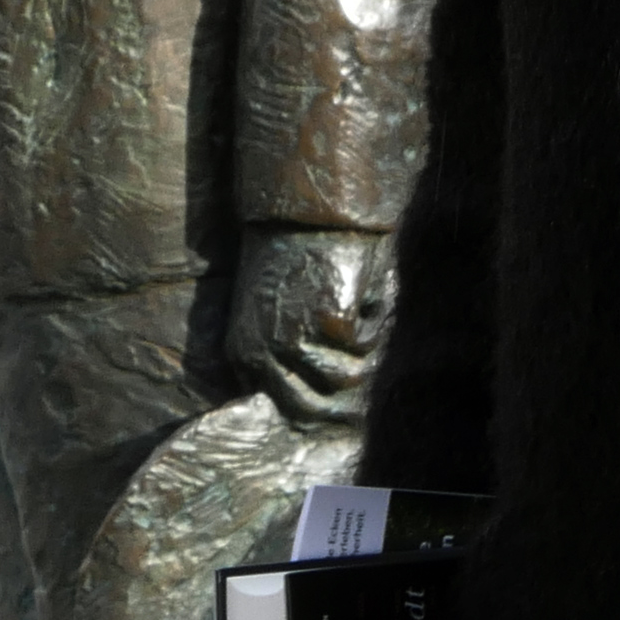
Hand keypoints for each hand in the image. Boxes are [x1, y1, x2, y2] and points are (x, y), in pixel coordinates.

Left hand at [219, 230, 391, 426]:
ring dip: (365, 350)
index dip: (321, 409)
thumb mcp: (276, 318)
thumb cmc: (295, 260)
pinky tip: (364, 287)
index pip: (283, 409)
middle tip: (370, 375)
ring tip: (363, 314)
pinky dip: (375, 317)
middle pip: (313, 409)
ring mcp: (293, 338)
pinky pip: (366, 342)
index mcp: (244, 354)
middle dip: (347, 398)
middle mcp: (262, 353)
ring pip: (347, 378)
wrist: (305, 210)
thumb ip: (290, 365)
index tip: (347, 406)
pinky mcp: (327, 321)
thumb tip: (328, 408)